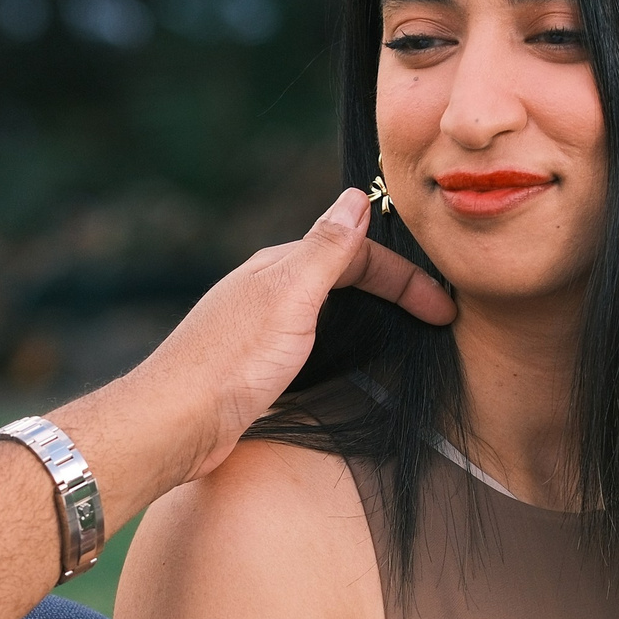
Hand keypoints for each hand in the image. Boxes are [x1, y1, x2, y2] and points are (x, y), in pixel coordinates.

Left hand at [127, 186, 450, 488]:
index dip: (404, 276)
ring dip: (366, 313)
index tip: (443, 308)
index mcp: (279, 267)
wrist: (175, 423)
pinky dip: (339, 342)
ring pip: (325, 307)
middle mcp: (266, 289)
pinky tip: (342, 362)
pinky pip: (308, 340)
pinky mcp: (252, 364)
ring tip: (402, 333)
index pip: (356, 252)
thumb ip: (324, 249)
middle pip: (342, 275)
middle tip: (436, 318)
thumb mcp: (290, 297)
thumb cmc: (231, 362)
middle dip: (392, 289)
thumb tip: (355, 196)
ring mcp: (258, 327)